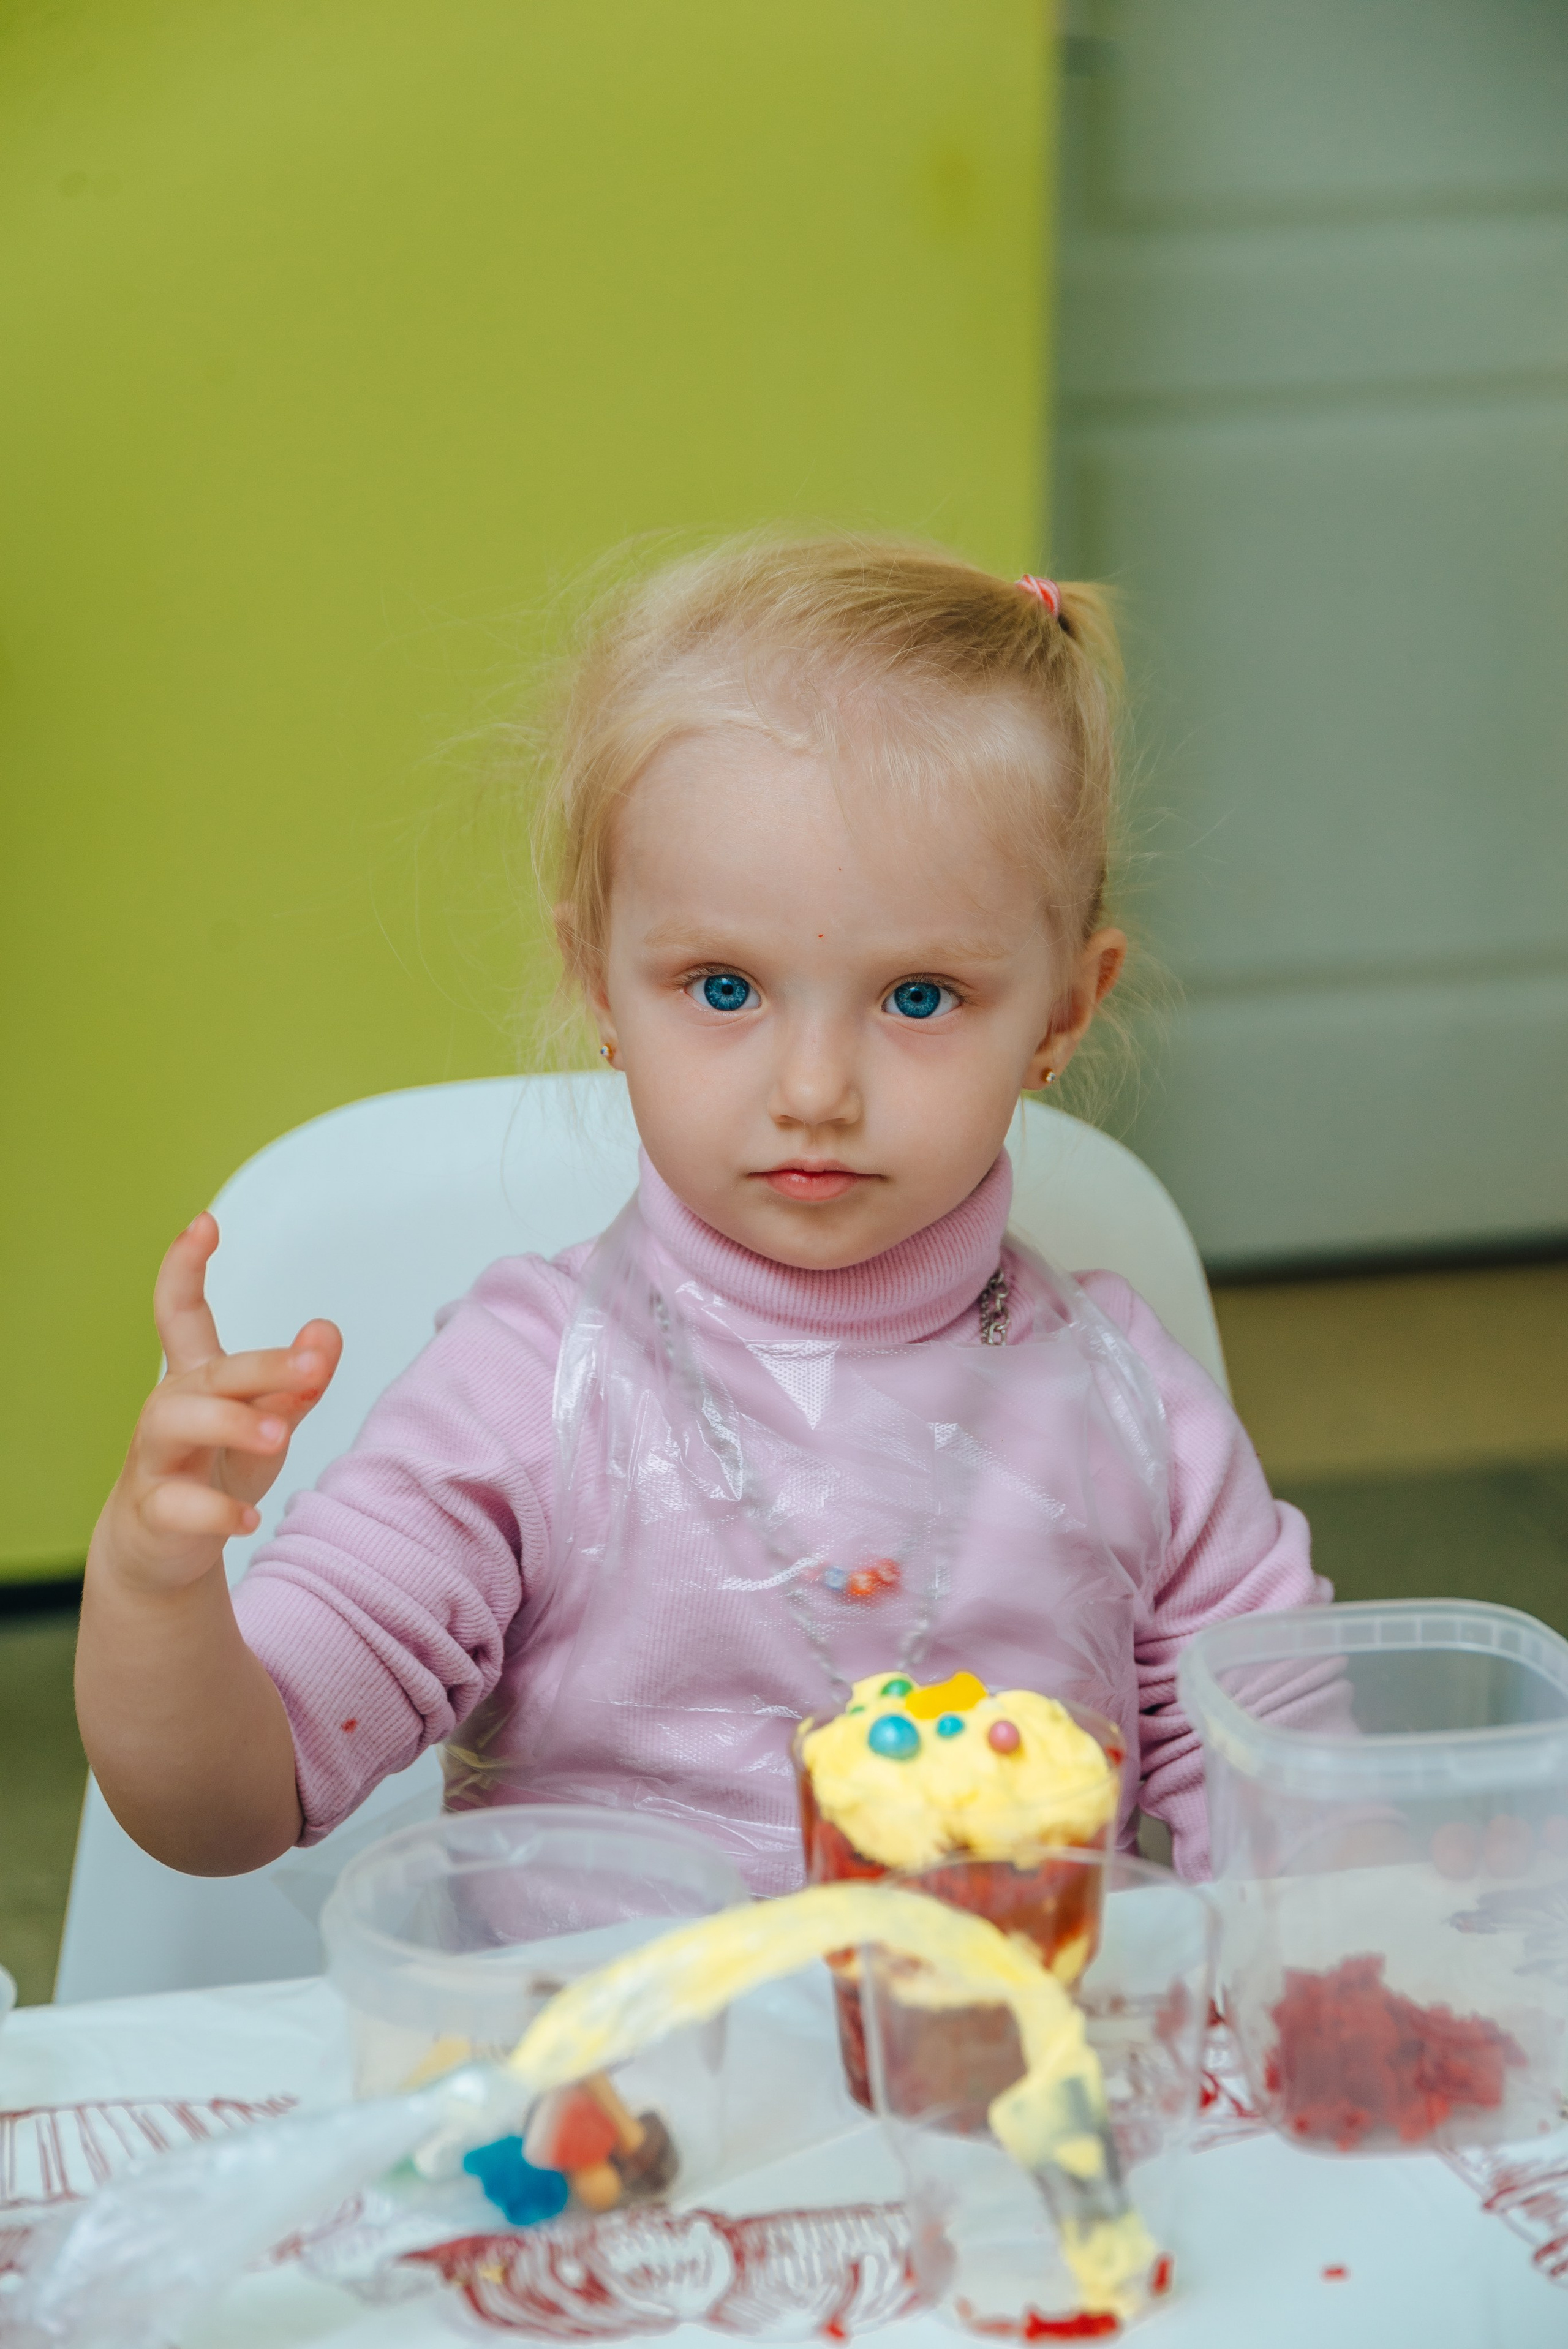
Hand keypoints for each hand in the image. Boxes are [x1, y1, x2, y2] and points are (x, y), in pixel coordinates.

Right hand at [93, 1212, 341, 1595]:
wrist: (161, 1550)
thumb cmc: (217, 1470)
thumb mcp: (265, 1420)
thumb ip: (297, 1379)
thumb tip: (327, 1329)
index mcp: (195, 1380)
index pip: (179, 1314)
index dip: (184, 1267)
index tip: (204, 1223)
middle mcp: (168, 1410)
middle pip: (206, 1372)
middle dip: (260, 1365)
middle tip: (314, 1367)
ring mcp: (154, 1461)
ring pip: (176, 1425)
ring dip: (231, 1424)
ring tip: (278, 1435)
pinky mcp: (153, 1513)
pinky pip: (178, 1507)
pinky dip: (216, 1512)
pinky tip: (252, 1518)